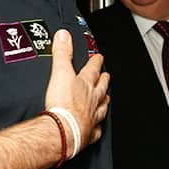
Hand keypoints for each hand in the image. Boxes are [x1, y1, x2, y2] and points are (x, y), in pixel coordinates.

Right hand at [44, 29, 109, 151]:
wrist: (63, 129)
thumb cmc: (63, 104)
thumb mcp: (60, 72)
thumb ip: (62, 53)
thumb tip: (64, 35)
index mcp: (85, 85)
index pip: (93, 70)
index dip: (96, 63)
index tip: (99, 57)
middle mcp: (92, 100)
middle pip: (101, 88)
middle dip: (104, 81)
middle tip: (107, 76)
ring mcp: (92, 117)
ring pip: (102, 107)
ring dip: (104, 102)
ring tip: (107, 98)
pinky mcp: (88, 132)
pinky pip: (96, 129)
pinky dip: (97, 127)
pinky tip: (98, 127)